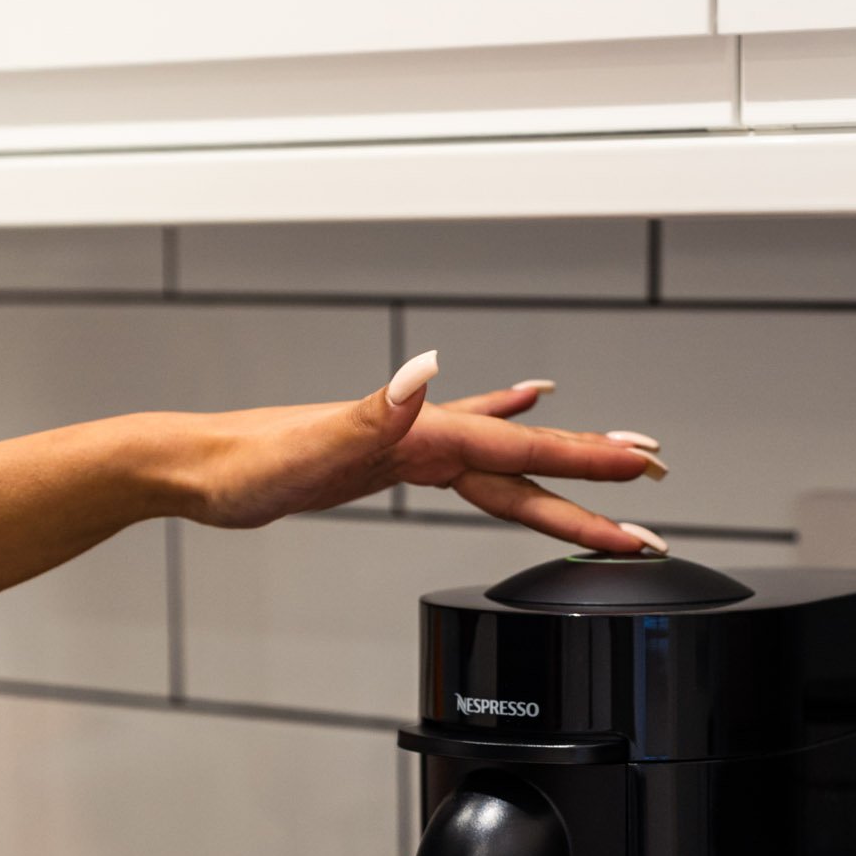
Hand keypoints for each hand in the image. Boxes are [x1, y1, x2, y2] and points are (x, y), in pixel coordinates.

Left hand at [160, 349, 670, 554]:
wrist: (195, 466)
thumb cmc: (242, 466)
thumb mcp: (304, 451)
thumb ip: (370, 413)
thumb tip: (423, 372)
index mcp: (417, 433)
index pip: (520, 452)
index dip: (585, 467)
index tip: (641, 475)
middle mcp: (422, 429)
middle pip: (529, 456)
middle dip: (597, 471)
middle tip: (660, 483)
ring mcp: (411, 442)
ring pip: (508, 461)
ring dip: (565, 466)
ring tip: (622, 464)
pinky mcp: (393, 458)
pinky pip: (472, 454)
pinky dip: (507, 436)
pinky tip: (524, 413)